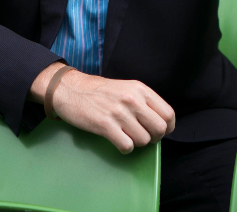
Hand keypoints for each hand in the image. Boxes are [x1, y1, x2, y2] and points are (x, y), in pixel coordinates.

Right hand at [30, 63, 174, 153]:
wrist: (69, 89)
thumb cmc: (97, 91)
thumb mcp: (125, 88)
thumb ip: (142, 101)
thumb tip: (159, 122)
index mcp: (140, 89)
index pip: (168, 114)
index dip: (167, 127)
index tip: (159, 132)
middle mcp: (132, 99)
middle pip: (160, 129)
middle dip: (154, 137)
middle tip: (142, 136)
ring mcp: (119, 112)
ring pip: (144, 140)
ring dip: (136, 143)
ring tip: (126, 136)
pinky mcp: (105, 125)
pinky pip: (127, 146)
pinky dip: (125, 148)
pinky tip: (118, 141)